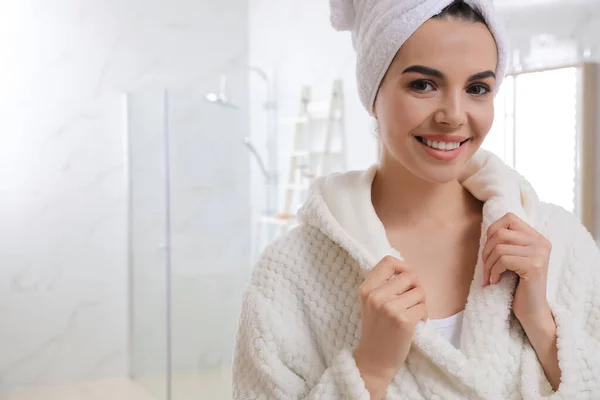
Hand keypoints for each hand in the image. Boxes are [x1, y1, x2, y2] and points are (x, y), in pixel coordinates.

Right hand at [354, 256, 426, 398]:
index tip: (405, 280)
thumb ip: (383, 286)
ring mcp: (390, 308)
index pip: (388, 262)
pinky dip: (424, 315)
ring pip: (420, 291)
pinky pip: (424, 307)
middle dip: (416, 287)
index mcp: (366, 289)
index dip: (402, 267)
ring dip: (421, 303)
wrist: (375, 359)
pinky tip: (415, 324)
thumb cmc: (377, 330)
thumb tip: (407, 270)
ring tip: (412, 314)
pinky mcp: (404, 321)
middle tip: (412, 301)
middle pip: (409, 276)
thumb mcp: (370, 303)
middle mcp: (376, 296)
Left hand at [481, 212, 551, 323]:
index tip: (489, 249)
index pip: (509, 218)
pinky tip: (495, 281)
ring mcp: (539, 253)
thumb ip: (507, 243)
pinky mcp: (534, 266)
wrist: (532, 310)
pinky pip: (503, 260)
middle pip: (500, 233)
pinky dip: (493, 271)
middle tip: (485, 267)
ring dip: (488, 264)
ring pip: (499, 247)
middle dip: (486, 251)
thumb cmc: (518, 285)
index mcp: (537, 237)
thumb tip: (485, 232)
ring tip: (489, 276)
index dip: (492, 230)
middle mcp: (541, 242)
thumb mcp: (513, 259)